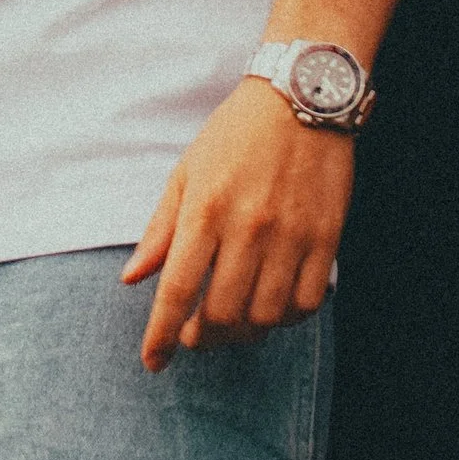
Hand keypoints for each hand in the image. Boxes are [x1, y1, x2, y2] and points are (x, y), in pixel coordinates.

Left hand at [124, 81, 352, 364]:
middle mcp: (248, 227)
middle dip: (200, 338)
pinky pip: (307, 302)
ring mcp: (291, 235)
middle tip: (193, 337)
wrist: (301, 97)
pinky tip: (272, 309)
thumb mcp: (187, 172)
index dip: (160, 335)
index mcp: (205, 209)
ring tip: (230, 324)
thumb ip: (161, 229)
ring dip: (242, 333)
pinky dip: (287, 318)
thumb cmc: (235, 134)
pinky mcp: (326, 237)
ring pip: (265, 316)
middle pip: (221, 313)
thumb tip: (132, 279)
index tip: (152, 362)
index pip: (177, 289)